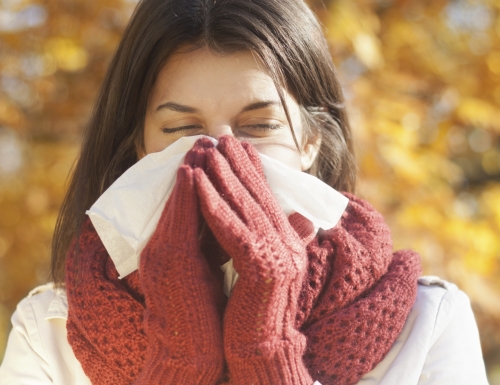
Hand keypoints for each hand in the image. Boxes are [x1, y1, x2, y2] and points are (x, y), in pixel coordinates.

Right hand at [135, 142, 224, 383]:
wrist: (193, 351)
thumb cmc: (208, 312)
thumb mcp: (218, 269)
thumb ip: (225, 242)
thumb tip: (245, 220)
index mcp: (179, 247)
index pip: (194, 205)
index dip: (207, 178)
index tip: (222, 153)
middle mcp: (166, 245)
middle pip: (183, 198)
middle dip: (198, 166)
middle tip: (212, 137)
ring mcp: (164, 252)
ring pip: (177, 203)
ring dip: (191, 171)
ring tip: (203, 143)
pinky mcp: (168, 261)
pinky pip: (176, 221)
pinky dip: (184, 195)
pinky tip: (193, 172)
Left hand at [193, 135, 312, 384]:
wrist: (262, 351)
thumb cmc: (258, 313)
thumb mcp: (270, 270)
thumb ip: (279, 241)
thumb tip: (299, 218)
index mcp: (289, 242)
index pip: (268, 199)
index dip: (253, 170)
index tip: (237, 146)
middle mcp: (288, 244)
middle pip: (258, 195)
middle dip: (238, 164)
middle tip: (221, 137)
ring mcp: (278, 255)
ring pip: (245, 206)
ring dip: (224, 176)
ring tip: (206, 150)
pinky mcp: (261, 268)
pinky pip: (232, 229)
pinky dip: (214, 205)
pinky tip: (199, 184)